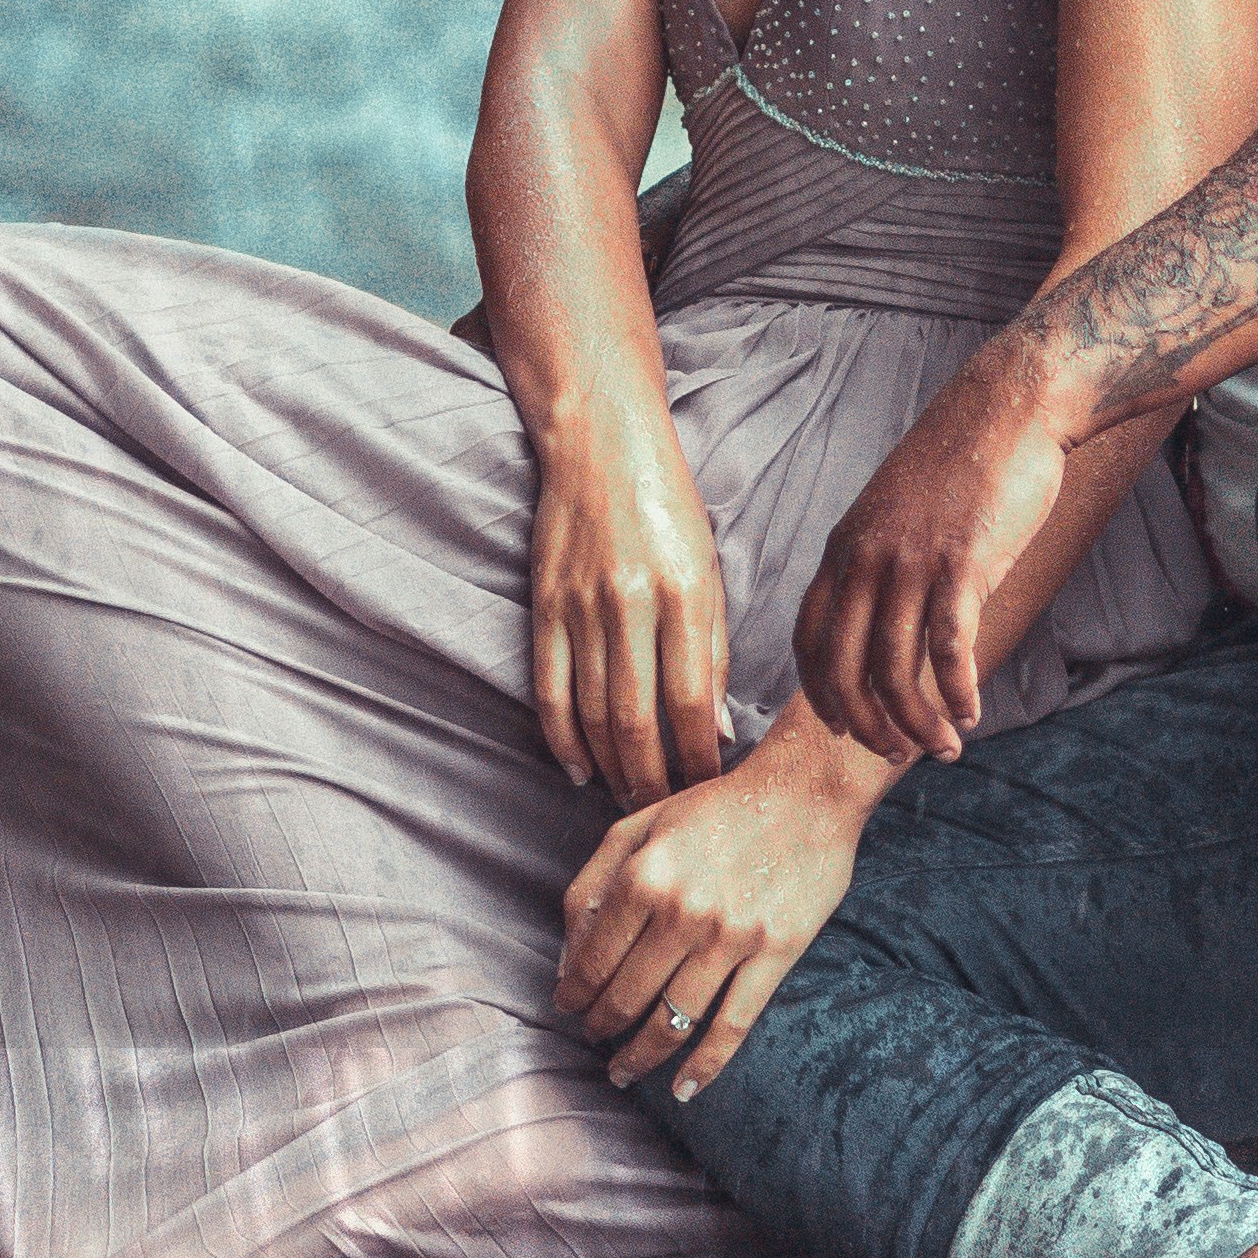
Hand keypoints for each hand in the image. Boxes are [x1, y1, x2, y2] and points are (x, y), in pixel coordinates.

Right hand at [525, 395, 729, 802]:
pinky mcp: (543, 606)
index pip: (692, 704)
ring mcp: (579, 607)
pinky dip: (562, 739)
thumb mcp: (710, 571)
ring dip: (610, 768)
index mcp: (684, 595)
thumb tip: (714, 731)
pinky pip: (548, 689)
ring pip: (590, 713)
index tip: (708, 789)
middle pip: (636, 721)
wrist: (600, 445)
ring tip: (629, 798)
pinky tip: (579, 769)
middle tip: (666, 813)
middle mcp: (630, 604)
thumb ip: (712, 651)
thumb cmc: (668, 508)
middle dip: (653, 780)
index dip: (698, 759)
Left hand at [556, 714, 884, 1095]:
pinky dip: (705, 1067)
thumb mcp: (641, 825)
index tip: (568, 1008)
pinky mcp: (774, 954)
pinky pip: (732, 1026)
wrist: (805, 792)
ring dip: (639, 1057)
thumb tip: (567, 956)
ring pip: (672, 1021)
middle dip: (601, 1028)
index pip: (592, 960)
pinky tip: (684, 1089)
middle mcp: (681, 911)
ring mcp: (731, 938)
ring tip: (624, 1072)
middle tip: (595, 1040)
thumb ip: (593, 884)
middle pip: (626, 998)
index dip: (574, 994)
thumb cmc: (716, 807)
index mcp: (643, 876)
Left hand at [793, 343, 1069, 764]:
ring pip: (897, 670)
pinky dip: (957, 692)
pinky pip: (950, 648)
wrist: (1007, 408)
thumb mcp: (893, 511)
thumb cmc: (958, 463)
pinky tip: (971, 714)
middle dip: (867, 726)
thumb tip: (880, 618)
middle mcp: (866, 559)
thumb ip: (878, 562)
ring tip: (946, 748)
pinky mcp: (962, 564)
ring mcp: (912, 562)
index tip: (841, 727)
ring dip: (919, 723)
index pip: (810, 640)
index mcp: (843, 548)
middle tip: (894, 755)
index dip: (821, 693)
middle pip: (846, 668)